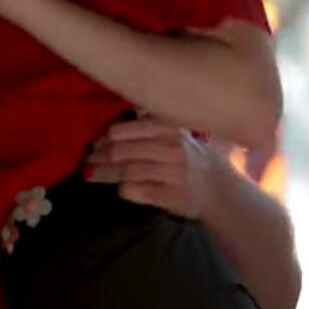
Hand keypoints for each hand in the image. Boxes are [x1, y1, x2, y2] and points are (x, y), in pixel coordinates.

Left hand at [84, 116, 213, 218]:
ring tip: (89, 174)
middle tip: (88, 160)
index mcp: (169, 128)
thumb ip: (153, 121)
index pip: (125, 130)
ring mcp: (169, 172)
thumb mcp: (180, 132)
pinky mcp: (168, 195)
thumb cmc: (195, 158)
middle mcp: (170, 147)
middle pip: (121, 151)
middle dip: (99, 156)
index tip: (95, 143)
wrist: (220, 190)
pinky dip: (122, 189)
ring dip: (102, 174)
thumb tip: (124, 113)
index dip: (105, 137)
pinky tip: (117, 189)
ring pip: (124, 171)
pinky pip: (133, 190)